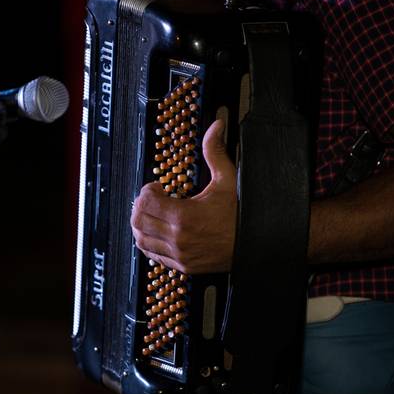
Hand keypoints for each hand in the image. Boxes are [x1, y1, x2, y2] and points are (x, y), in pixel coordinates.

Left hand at [130, 119, 236, 273]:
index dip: (147, 190)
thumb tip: (215, 128)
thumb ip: (215, 152)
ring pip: (141, 240)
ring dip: (142, 225)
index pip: (145, 202)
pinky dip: (150, 242)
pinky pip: (153, 255)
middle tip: (153, 199)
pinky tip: (161, 232)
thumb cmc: (241, 216)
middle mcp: (178, 238)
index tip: (158, 187)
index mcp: (184, 217)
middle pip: (138, 221)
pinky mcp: (182, 266)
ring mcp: (178, 255)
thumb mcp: (228, 180)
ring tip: (154, 215)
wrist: (255, 246)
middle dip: (141, 206)